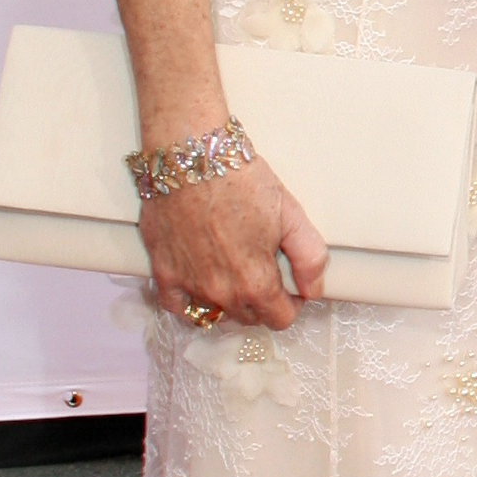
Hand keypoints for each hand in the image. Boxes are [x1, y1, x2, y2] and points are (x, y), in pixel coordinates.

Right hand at [141, 153, 327, 332]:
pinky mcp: (163, 272)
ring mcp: (189, 284)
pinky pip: (177, 306)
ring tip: (235, 273)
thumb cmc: (239, 179)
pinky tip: (201, 284)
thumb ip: (310, 258)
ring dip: (229, 302)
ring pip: (216, 313)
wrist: (192, 156)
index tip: (290, 287)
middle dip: (262, 301)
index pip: (280, 319)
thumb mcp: (291, 214)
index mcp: (255, 282)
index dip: (292, 304)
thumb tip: (313, 289)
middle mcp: (220, 291)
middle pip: (249, 317)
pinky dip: (191, 302)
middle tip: (263, 270)